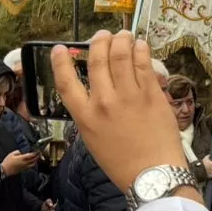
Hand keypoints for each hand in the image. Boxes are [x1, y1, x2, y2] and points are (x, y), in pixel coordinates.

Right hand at [1, 150, 40, 177]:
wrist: (5, 170)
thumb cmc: (7, 162)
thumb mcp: (11, 154)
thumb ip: (17, 152)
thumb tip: (20, 152)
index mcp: (22, 158)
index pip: (31, 155)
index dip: (35, 153)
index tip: (38, 151)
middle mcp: (24, 163)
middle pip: (33, 160)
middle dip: (37, 156)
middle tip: (39, 153)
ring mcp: (24, 167)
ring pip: (33, 164)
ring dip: (35, 161)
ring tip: (36, 158)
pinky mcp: (23, 170)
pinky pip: (30, 167)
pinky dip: (32, 164)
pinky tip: (31, 163)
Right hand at [50, 31, 191, 196]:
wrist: (152, 175)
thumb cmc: (123, 163)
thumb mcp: (94, 140)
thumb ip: (91, 114)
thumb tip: (95, 90)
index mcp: (85, 117)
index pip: (65, 82)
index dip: (60, 62)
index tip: (59, 48)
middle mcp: (104, 103)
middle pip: (97, 60)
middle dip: (100, 41)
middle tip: (104, 35)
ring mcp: (129, 96)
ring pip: (121, 55)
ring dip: (122, 40)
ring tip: (124, 35)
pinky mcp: (152, 95)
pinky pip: (144, 64)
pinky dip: (141, 50)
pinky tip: (140, 45)